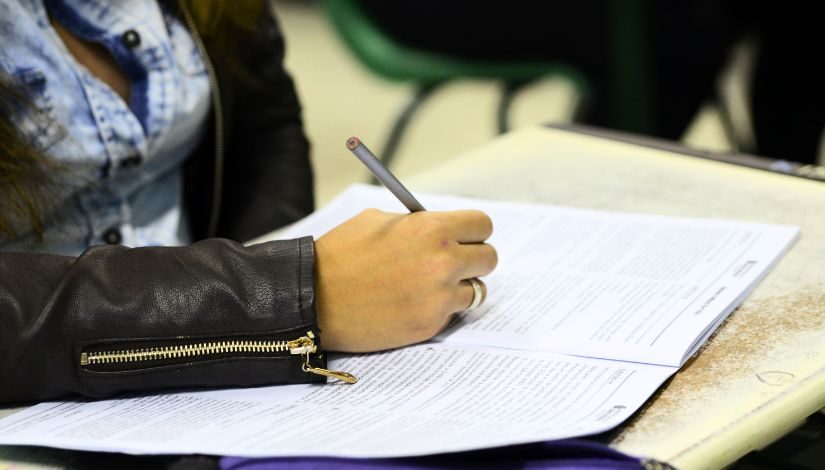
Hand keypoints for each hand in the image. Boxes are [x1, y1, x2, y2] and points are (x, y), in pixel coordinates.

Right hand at [314, 208, 496, 351]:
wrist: (313, 298)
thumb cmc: (340, 255)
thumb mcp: (378, 220)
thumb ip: (417, 224)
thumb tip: (440, 230)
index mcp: (431, 229)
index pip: (482, 225)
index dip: (472, 231)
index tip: (465, 237)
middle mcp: (442, 262)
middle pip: (488, 258)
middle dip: (472, 259)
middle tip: (454, 263)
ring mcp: (438, 297)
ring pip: (475, 290)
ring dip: (459, 287)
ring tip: (431, 286)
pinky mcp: (429, 325)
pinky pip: (452, 313)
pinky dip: (439, 309)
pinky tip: (413, 303)